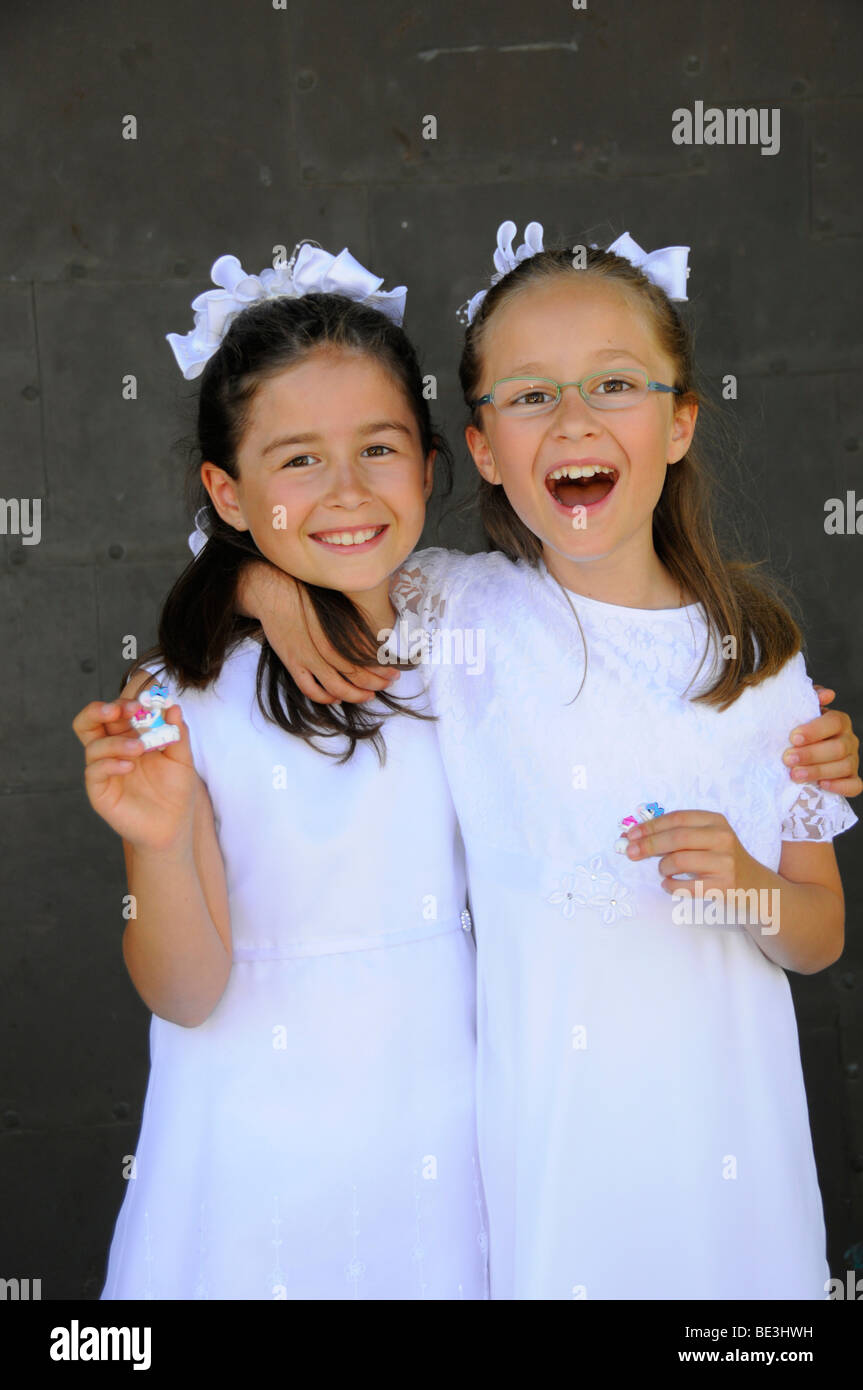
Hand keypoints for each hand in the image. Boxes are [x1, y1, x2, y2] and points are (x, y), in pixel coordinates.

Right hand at [72, 697, 197, 852]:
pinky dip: (110, 764)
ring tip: (140, 749)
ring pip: (92, 744)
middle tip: (124, 709)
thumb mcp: (182, 759)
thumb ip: (178, 733)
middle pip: (90, 721)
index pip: (116, 710)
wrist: (173, 827)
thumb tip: (174, 706)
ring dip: (116, 742)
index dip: (125, 700)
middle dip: (103, 709)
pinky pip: (94, 771)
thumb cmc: (175, 790)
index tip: (145, 698)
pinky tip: (129, 766)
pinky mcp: (99, 791)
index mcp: (129, 736)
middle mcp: (111, 749)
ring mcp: (103, 770)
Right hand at [237, 559, 400, 705]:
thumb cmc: (308, 596)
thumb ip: (356, 625)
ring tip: (369, 695)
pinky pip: (309, 689)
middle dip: (376, 682)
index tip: (395, 672)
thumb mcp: (338, 607)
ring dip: (356, 695)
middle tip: (388, 684)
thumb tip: (377, 641)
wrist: (275, 591)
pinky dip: (324, 697)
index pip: (368, 657)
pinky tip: (336, 698)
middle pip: (357, 674)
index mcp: (339, 632)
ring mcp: (308, 658)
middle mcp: (326, 648)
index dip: (383, 668)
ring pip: (336, 687)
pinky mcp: (293, 663)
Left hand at [622, 809, 753, 895]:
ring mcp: (725, 862)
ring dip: (662, 867)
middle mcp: (723, 838)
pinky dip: (670, 886)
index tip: (630, 834)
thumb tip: (637, 837)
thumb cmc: (722, 859)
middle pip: (677, 837)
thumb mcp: (709, 838)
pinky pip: (686, 886)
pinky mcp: (724, 886)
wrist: (755, 885)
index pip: (677, 818)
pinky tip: (668, 884)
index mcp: (716, 821)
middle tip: (629, 852)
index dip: (651, 825)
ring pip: (679, 860)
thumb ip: (680, 834)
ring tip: (663, 871)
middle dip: (648, 845)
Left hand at [783, 687, 860, 796]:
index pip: (834, 722)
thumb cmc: (796, 729)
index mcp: (839, 721)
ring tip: (795, 775)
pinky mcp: (851, 779)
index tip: (793, 737)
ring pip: (844, 767)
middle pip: (839, 748)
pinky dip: (840, 786)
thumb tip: (827, 695)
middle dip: (811, 754)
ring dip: (818, 771)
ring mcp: (852, 760)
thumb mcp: (799, 711)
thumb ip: (811, 698)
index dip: (815, 730)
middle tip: (787, 759)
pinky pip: (854, 785)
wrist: (795, 751)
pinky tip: (822, 785)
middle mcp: (849, 740)